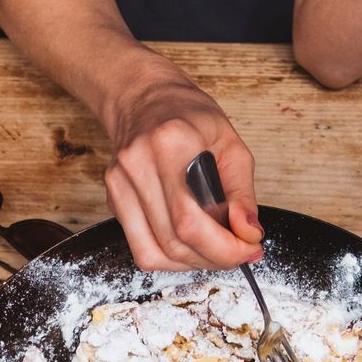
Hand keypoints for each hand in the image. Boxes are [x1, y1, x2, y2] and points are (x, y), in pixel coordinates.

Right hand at [104, 71, 263, 271]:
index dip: (224, 247)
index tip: (249, 249)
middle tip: (239, 252)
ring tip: (215, 250)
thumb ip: (242, 195)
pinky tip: (190, 245)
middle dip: (215, 258)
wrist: (145, 99)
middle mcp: (138, 165)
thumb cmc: (190, 118)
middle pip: (174, 241)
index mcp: (170, 144)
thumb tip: (248, 234)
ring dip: (193, 263)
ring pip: (155, 253)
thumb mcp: (231, 145)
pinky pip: (142, 248)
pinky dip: (171, 258)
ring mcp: (119, 184)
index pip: (190, 220)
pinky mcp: (111, 199)